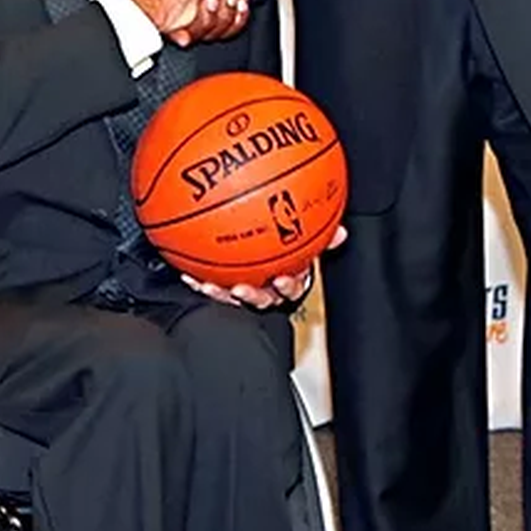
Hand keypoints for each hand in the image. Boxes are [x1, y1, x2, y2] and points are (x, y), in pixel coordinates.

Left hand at [181, 225, 347, 309]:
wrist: (256, 255)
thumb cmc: (286, 251)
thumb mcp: (306, 242)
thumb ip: (322, 238)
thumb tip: (343, 232)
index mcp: (289, 278)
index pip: (294, 285)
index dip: (288, 285)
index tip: (283, 280)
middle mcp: (267, 289)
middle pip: (262, 298)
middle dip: (251, 296)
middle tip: (242, 288)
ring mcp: (246, 292)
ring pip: (234, 298)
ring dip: (221, 293)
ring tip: (208, 286)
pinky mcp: (225, 290)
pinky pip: (212, 287)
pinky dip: (198, 281)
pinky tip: (187, 275)